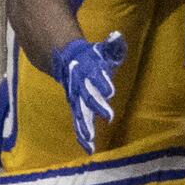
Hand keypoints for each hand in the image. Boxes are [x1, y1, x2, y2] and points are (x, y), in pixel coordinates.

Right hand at [50, 32, 126, 153]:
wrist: (67, 63)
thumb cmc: (92, 58)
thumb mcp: (103, 51)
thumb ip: (112, 45)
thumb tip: (117, 36)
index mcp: (89, 72)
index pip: (96, 77)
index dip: (102, 82)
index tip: (109, 90)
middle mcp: (81, 87)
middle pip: (88, 97)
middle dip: (96, 106)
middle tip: (107, 116)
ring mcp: (77, 99)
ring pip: (80, 114)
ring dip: (85, 126)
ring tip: (90, 140)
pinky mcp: (77, 108)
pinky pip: (79, 123)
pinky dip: (82, 135)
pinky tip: (88, 149)